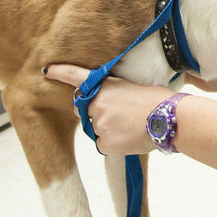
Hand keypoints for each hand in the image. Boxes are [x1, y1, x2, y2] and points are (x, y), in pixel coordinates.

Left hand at [43, 65, 173, 155]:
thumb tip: (111, 107)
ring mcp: (99, 124)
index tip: (46, 70)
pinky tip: (130, 138)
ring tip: (130, 126)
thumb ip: (115, 94)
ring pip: (95, 129)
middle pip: (82, 111)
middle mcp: (97, 104)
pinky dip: (113, 143)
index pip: (76, 77)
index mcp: (105, 86)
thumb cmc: (159, 101)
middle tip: (116, 115)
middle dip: (93, 113)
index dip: (60, 73)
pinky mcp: (104, 142)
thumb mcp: (133, 88)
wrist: (170, 119)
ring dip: (106, 129)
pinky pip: (102, 145)